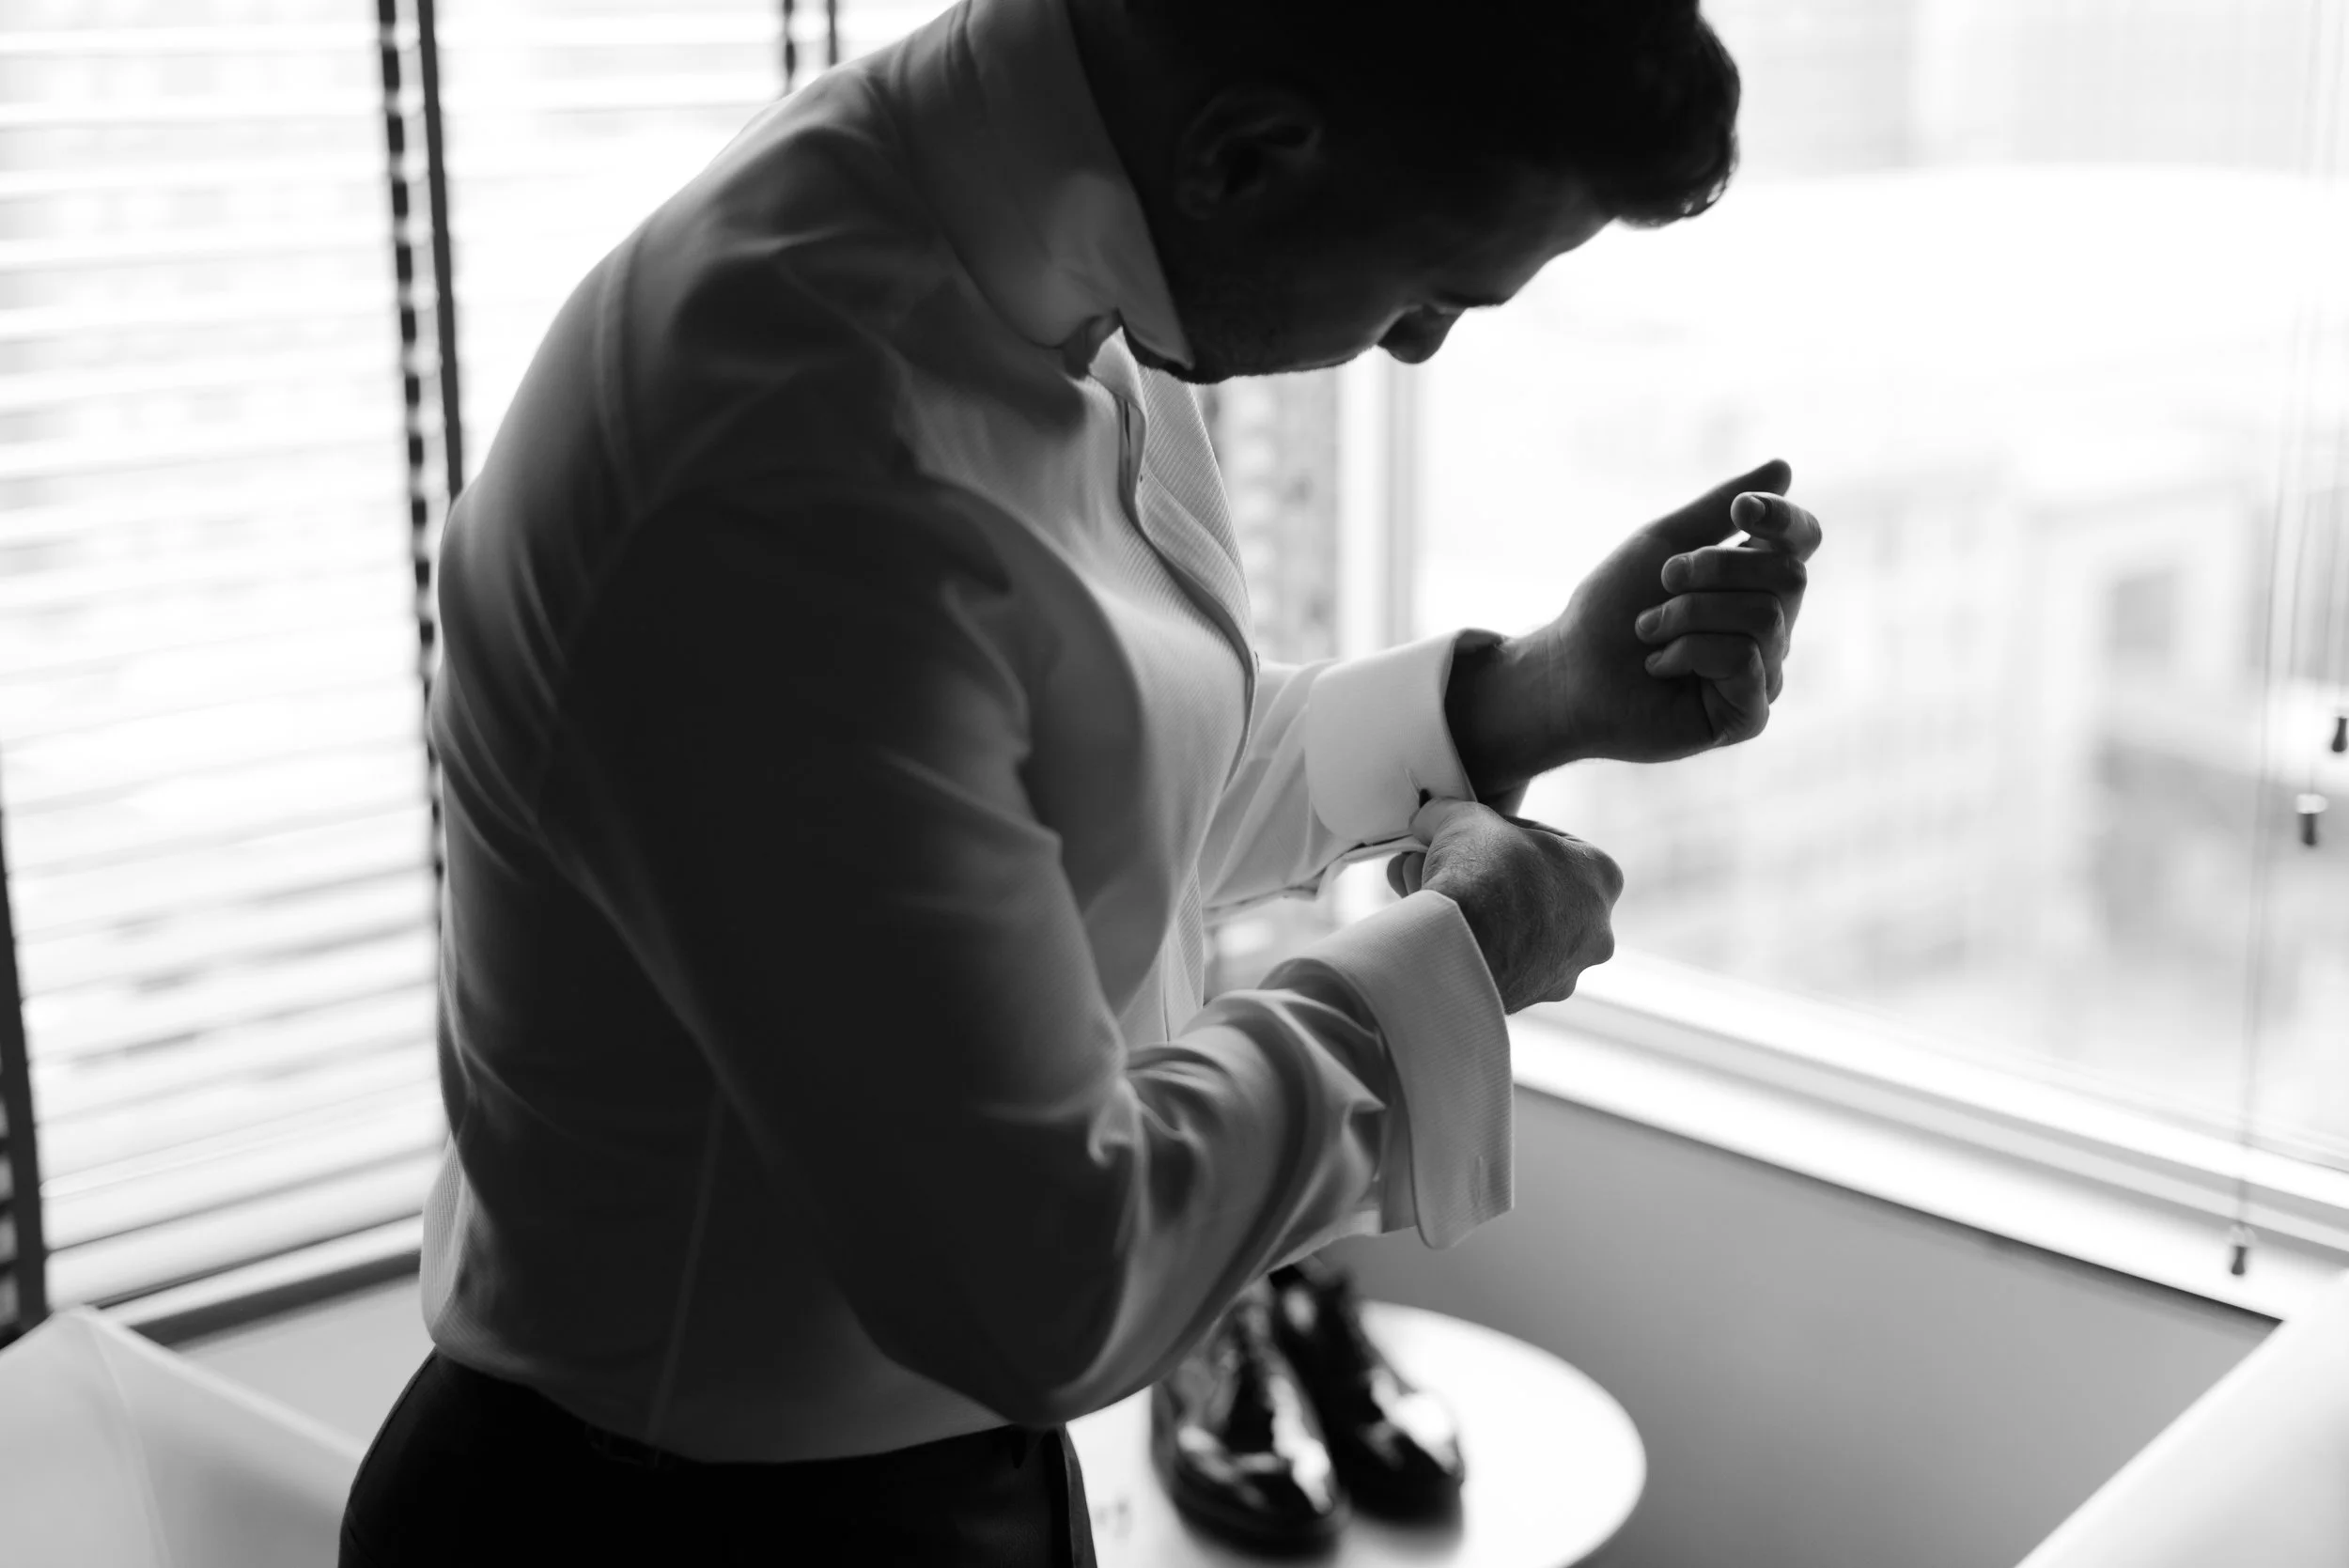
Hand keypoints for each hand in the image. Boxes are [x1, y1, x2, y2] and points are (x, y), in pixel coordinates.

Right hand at [1386, 797, 1621, 1012]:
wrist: (1459, 951)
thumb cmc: (1482, 877)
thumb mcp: (1464, 819)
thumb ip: (1452, 813)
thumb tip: (1432, 818)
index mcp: (1601, 875)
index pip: (1546, 842)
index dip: (1496, 832)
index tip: (1465, 834)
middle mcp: (1595, 930)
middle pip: (1527, 889)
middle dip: (1478, 873)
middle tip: (1436, 861)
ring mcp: (1564, 972)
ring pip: (1510, 928)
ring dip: (1468, 908)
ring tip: (1418, 890)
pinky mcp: (1529, 1000)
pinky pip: (1494, 961)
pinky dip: (1465, 942)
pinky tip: (1430, 926)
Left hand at [1449, 460, 1823, 787]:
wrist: (1569, 669)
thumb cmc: (1611, 609)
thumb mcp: (1664, 544)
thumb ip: (1720, 508)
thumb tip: (1784, 467)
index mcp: (1754, 583)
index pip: (1803, 540)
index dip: (1783, 518)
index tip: (1741, 510)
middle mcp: (1770, 627)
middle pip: (1789, 575)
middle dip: (1713, 570)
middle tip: (1662, 584)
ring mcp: (1763, 674)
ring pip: (1765, 617)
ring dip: (1688, 614)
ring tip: (1649, 633)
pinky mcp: (1748, 715)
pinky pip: (1745, 660)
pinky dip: (1689, 653)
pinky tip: (1660, 667)